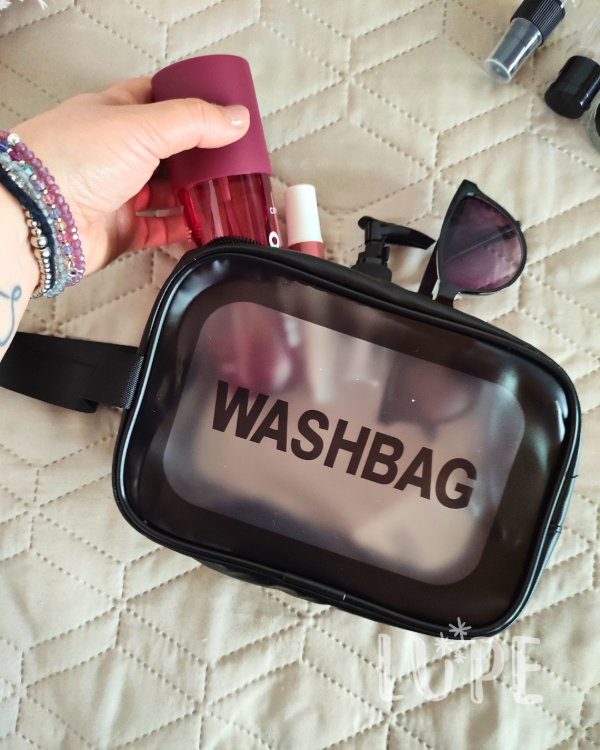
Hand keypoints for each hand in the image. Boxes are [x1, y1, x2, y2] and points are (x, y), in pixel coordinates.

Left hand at [13, 76, 249, 274]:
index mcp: (113, 113)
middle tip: (231, 159)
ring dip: (193, 194)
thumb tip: (237, 119)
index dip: (188, 102)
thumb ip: (194, 122)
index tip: (221, 111)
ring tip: (224, 195)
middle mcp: (114, 151)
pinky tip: (203, 226)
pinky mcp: (120, 229)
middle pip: (166, 150)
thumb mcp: (142, 126)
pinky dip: (180, 229)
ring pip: (164, 192)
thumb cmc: (77, 159)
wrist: (42, 218)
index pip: (156, 98)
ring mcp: (117, 191)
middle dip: (198, 155)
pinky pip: (158, 229)